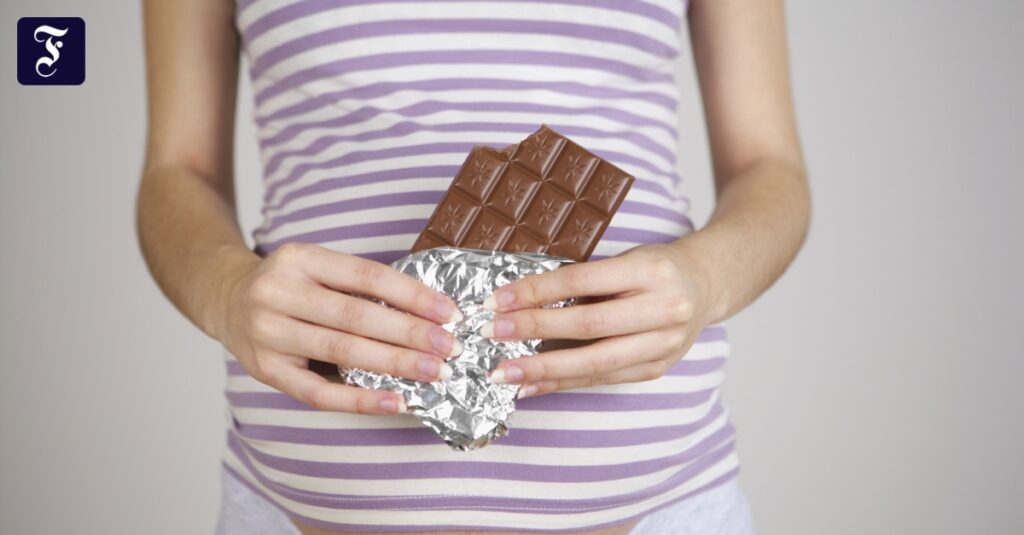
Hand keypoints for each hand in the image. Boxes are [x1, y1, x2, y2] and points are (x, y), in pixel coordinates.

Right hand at [216, 243, 463, 413]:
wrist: (225, 298)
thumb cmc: (290, 284)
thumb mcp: (317, 266)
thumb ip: (359, 285)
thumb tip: (428, 312)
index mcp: (299, 258)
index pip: (366, 275)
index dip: (411, 295)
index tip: (449, 311)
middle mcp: (278, 293)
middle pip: (356, 316)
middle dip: (410, 334)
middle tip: (450, 347)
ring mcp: (267, 333)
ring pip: (341, 352)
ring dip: (394, 364)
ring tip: (434, 372)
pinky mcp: (265, 370)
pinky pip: (318, 392)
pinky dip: (360, 400)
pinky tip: (395, 401)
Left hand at [480, 243, 717, 397]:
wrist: (706, 286)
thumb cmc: (655, 268)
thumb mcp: (626, 259)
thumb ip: (584, 280)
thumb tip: (520, 302)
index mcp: (651, 271)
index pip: (583, 281)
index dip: (538, 291)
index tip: (498, 300)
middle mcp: (663, 309)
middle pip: (588, 325)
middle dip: (534, 329)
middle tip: (492, 334)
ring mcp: (663, 344)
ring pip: (595, 362)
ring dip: (543, 369)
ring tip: (504, 373)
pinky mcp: (656, 369)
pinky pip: (602, 379)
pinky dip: (562, 384)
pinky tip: (532, 386)